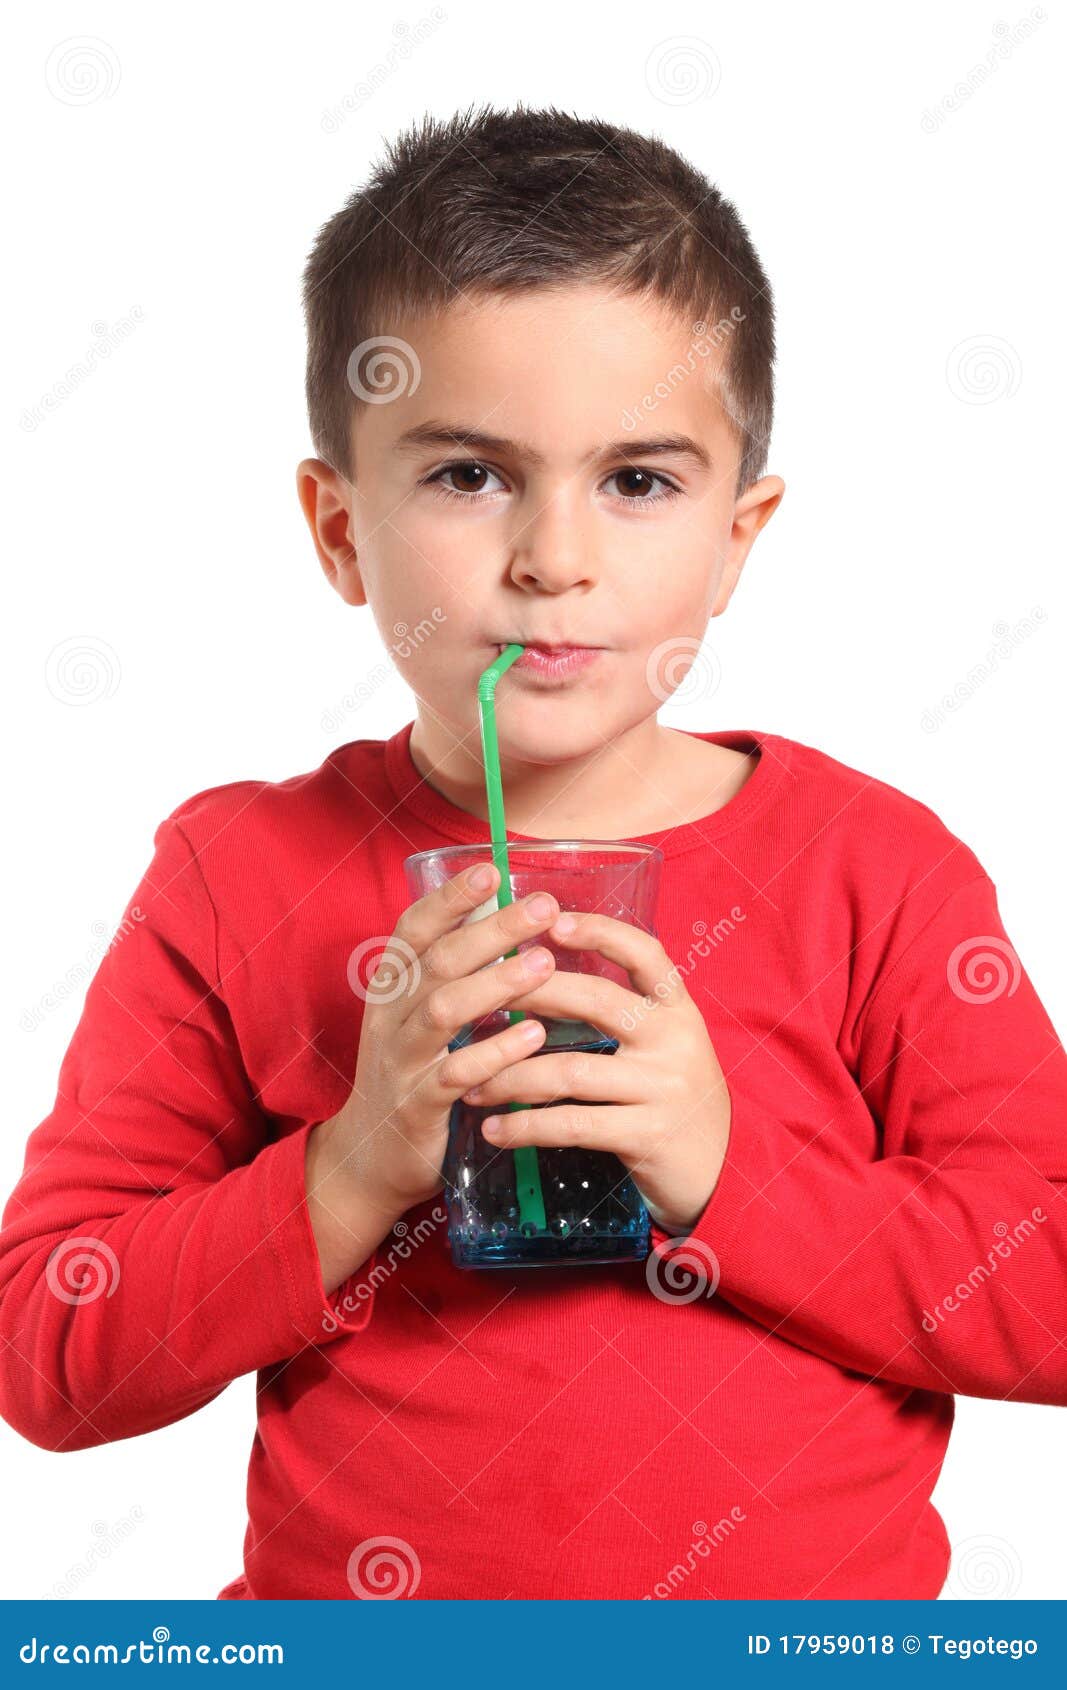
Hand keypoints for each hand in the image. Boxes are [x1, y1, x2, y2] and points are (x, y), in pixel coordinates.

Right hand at [324, 861, 562, 1218]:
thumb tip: (506, 919)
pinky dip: (493, 1053)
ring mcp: (400, 1062)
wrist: (370, 1157)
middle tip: (542, 907)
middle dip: (490, 930)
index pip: (414, 930)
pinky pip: (453, 1075)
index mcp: (391, 989)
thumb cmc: (410, 1074)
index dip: (450, 899)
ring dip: (495, 985)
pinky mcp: (416, 1107)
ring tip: (544, 964)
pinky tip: (533, 1037)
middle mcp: (390, 1018)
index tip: (492, 870)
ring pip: (443, 1011)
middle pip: (437, 962)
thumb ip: (452, 975)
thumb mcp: (419, 1019)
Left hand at [457, 910, 731, 1235]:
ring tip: (470, 1084)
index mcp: (678, 1009)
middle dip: (529, 995)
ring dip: (509, 1076)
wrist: (724, 1173)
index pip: (645, 952)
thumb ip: (621, 1014)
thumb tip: (536, 979)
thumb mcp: (664, 1047)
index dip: (599, 931)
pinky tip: (494, 1129)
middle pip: (595, 1000)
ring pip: (570, 1070)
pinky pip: (572, 1124)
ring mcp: (663, 1088)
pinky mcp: (647, 1135)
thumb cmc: (673, 1100)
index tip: (552, 921)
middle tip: (475, 998)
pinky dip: (525, 1126)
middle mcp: (675, 1040)